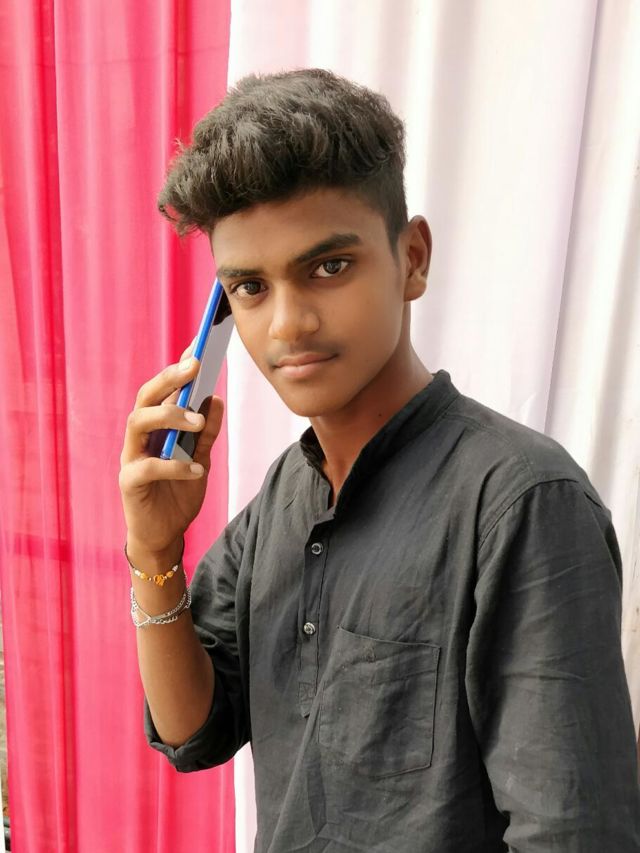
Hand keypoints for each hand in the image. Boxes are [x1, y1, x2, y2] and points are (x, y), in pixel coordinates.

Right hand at [119, 340, 224, 560]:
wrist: (165, 534)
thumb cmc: (179, 492)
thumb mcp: (201, 459)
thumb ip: (207, 433)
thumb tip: (215, 399)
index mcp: (156, 426)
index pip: (163, 390)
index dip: (177, 368)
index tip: (198, 348)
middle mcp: (139, 436)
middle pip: (145, 397)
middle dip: (169, 379)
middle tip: (195, 368)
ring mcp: (130, 457)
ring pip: (138, 422)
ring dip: (169, 416)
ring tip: (197, 422)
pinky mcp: (129, 482)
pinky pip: (147, 467)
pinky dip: (173, 465)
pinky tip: (196, 469)